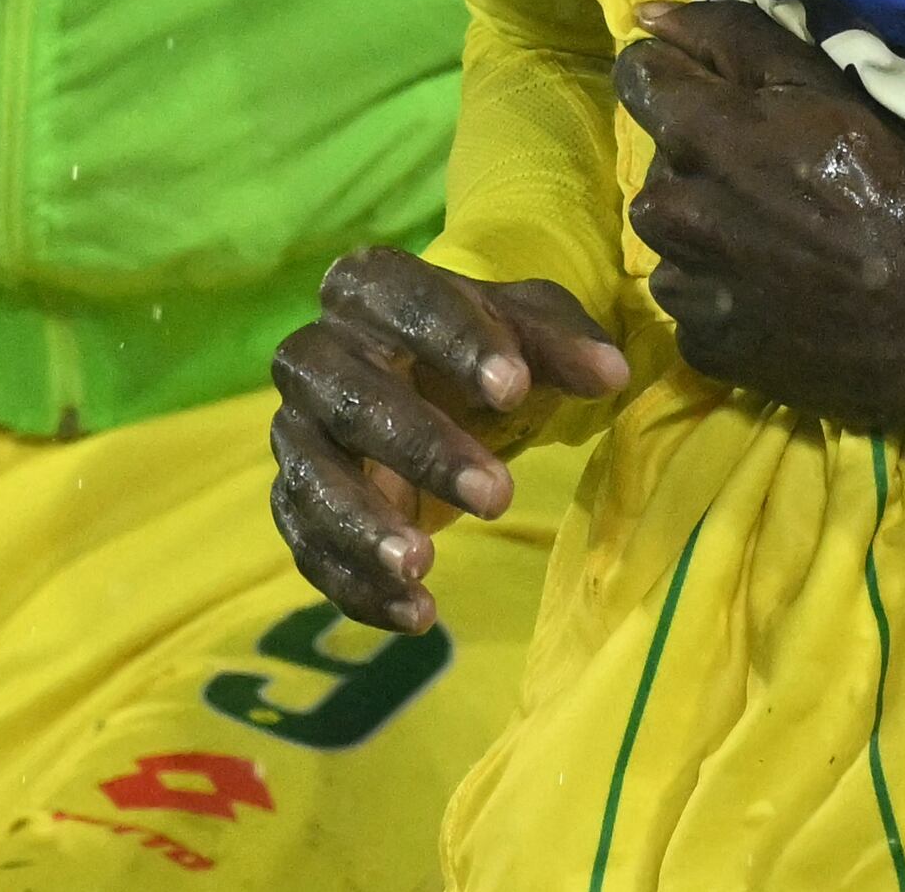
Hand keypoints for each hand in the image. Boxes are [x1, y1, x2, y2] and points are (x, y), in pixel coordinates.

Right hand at [266, 248, 627, 632]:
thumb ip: (564, 343)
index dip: (452, 341)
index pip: (397, 299)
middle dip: (421, 447)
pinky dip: (356, 585)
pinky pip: (308, 546)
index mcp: (367, 290)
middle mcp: (315, 355)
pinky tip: (417, 613)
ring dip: (363, 526)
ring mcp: (296, 432)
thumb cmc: (477, 350)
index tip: (515, 387)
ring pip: (311, 478)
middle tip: (498, 496)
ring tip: (424, 564)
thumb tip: (610, 374)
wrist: (431, 389)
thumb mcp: (527, 330)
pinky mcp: (294, 500)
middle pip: (350, 397)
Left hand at [615, 0, 904, 473]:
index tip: (727, 96)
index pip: (639, 76)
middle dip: (705, 158)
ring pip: (674, 234)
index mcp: (701, 134)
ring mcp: (685, 286)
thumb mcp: (831, 89)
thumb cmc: (904, 188)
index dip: (681, 76)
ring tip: (782, 240)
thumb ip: (733, 38)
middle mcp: (673, 210)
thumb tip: (649, 14)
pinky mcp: (704, 347)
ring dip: (710, 228)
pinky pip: (694, 301)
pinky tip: (782, 294)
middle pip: (662, 160)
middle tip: (779, 179)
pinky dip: (725, 294)